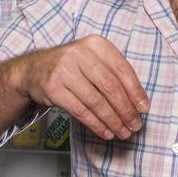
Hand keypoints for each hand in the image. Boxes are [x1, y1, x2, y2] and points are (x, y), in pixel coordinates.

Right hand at [7, 34, 148, 140]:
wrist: (33, 70)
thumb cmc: (71, 67)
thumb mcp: (92, 60)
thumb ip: (113, 75)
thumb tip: (138, 104)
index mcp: (95, 44)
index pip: (122, 69)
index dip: (135, 91)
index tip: (144, 108)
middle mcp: (79, 53)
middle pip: (110, 86)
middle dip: (125, 110)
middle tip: (135, 125)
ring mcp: (64, 70)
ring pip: (96, 101)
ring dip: (112, 121)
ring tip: (122, 132)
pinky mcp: (54, 88)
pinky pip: (80, 111)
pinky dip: (96, 124)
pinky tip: (105, 131)